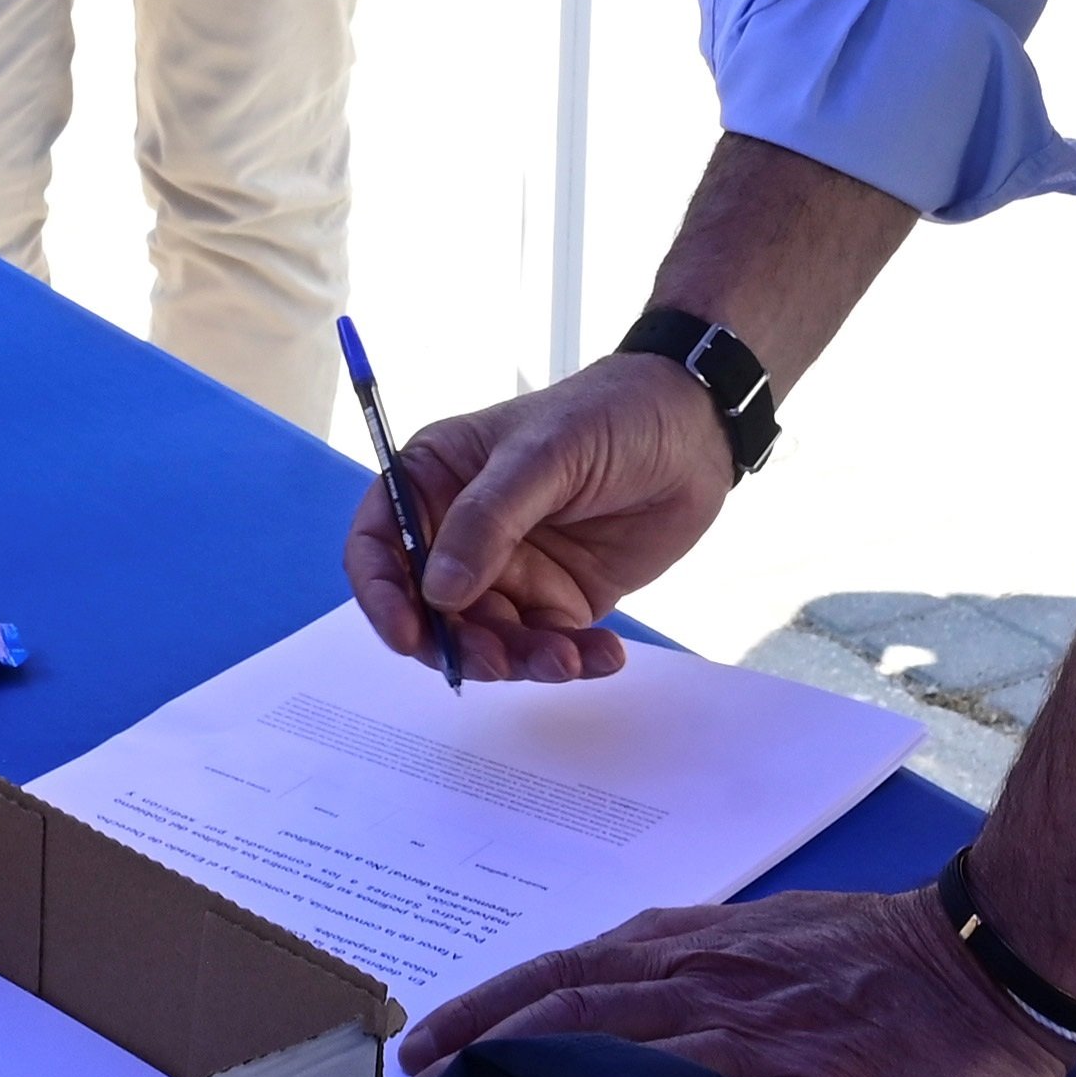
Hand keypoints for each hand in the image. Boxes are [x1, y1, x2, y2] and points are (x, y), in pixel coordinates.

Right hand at [340, 353, 734, 688]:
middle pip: (428, 609)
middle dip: (456, 644)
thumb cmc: (609, 414)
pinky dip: (570, 661)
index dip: (380, 593)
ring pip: (487, 639)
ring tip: (567, 659)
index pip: (379, 541)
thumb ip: (488, 519)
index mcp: (436, 479)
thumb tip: (438, 592)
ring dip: (519, 661)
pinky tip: (604, 655)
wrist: (696, 431)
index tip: (406, 636)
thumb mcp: (543, 454)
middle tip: (499, 661)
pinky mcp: (558, 599)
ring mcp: (510, 570)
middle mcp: (461, 531)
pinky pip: (545, 647)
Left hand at [398, 887, 1075, 1076]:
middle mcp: (705, 980)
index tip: (421, 1045)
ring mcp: (757, 1036)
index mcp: (692, 944)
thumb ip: (689, 969)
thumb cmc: (880, 955)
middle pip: (568, 1010)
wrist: (987, 961)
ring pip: (622, 1052)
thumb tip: (611, 1010)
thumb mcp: (763, 942)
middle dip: (482, 1050)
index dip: (485, 1008)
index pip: (564, 971)